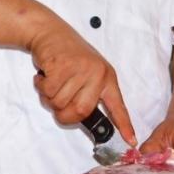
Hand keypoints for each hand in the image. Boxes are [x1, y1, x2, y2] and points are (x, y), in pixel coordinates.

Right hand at [29, 18, 135, 146]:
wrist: (50, 31)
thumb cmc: (67, 54)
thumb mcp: (87, 70)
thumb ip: (88, 92)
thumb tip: (83, 118)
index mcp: (106, 77)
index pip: (117, 105)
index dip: (124, 125)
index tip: (131, 141)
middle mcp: (96, 73)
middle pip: (80, 112)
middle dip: (64, 114)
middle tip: (57, 101)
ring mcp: (80, 69)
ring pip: (60, 103)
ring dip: (49, 97)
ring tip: (52, 80)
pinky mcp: (62, 65)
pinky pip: (48, 91)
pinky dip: (41, 86)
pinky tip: (45, 74)